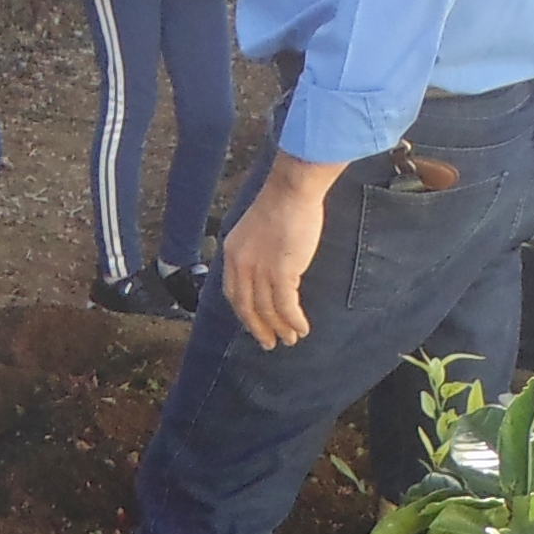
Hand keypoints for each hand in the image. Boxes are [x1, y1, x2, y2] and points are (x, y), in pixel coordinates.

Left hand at [221, 157, 342, 349]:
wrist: (292, 189)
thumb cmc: (282, 203)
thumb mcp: (257, 229)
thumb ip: (256, 251)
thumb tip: (269, 272)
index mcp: (232, 253)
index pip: (232, 292)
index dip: (244, 312)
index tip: (254, 323)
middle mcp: (241, 265)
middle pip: (246, 307)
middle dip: (259, 328)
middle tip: (269, 343)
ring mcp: (260, 270)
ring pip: (267, 310)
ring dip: (280, 328)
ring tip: (291, 340)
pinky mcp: (281, 272)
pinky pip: (286, 306)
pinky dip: (294, 321)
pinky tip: (302, 328)